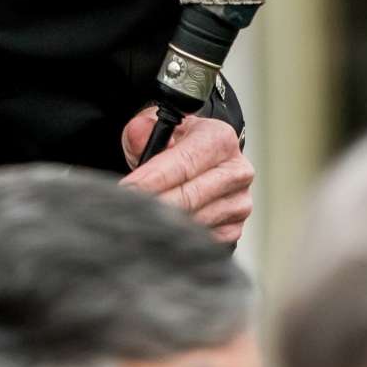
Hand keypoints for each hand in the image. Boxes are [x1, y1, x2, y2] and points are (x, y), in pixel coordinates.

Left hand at [120, 106, 252, 242]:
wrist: (197, 162)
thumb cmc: (173, 144)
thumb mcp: (155, 128)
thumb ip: (143, 130)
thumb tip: (138, 138)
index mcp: (220, 139)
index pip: (183, 163)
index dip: (152, 178)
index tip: (126, 190)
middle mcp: (237, 170)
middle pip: (190, 196)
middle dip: (153, 204)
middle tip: (126, 208)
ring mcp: (239, 202)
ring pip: (195, 220)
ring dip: (164, 221)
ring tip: (139, 217)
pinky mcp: (234, 227)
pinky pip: (203, 239)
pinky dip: (179, 235)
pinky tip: (162, 227)